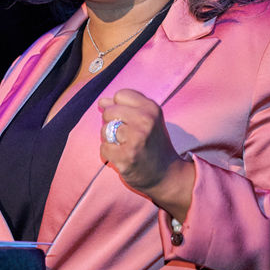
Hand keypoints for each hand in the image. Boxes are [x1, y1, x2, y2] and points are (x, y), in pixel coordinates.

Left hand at [98, 88, 192, 217]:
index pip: (120, 95)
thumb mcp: (147, 120)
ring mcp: (135, 139)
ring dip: (110, 139)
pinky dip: (109, 153)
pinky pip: (104, 148)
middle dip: (111, 122)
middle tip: (126, 135)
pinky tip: (123, 156)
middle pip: (109, 111)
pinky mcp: (126, 157)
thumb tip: (102, 101)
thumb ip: (125, 107)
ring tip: (124, 146)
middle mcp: (145, 121)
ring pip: (104, 130)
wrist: (167, 174)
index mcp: (151, 108)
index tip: (128, 119)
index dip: (119, 107)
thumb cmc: (154, 145)